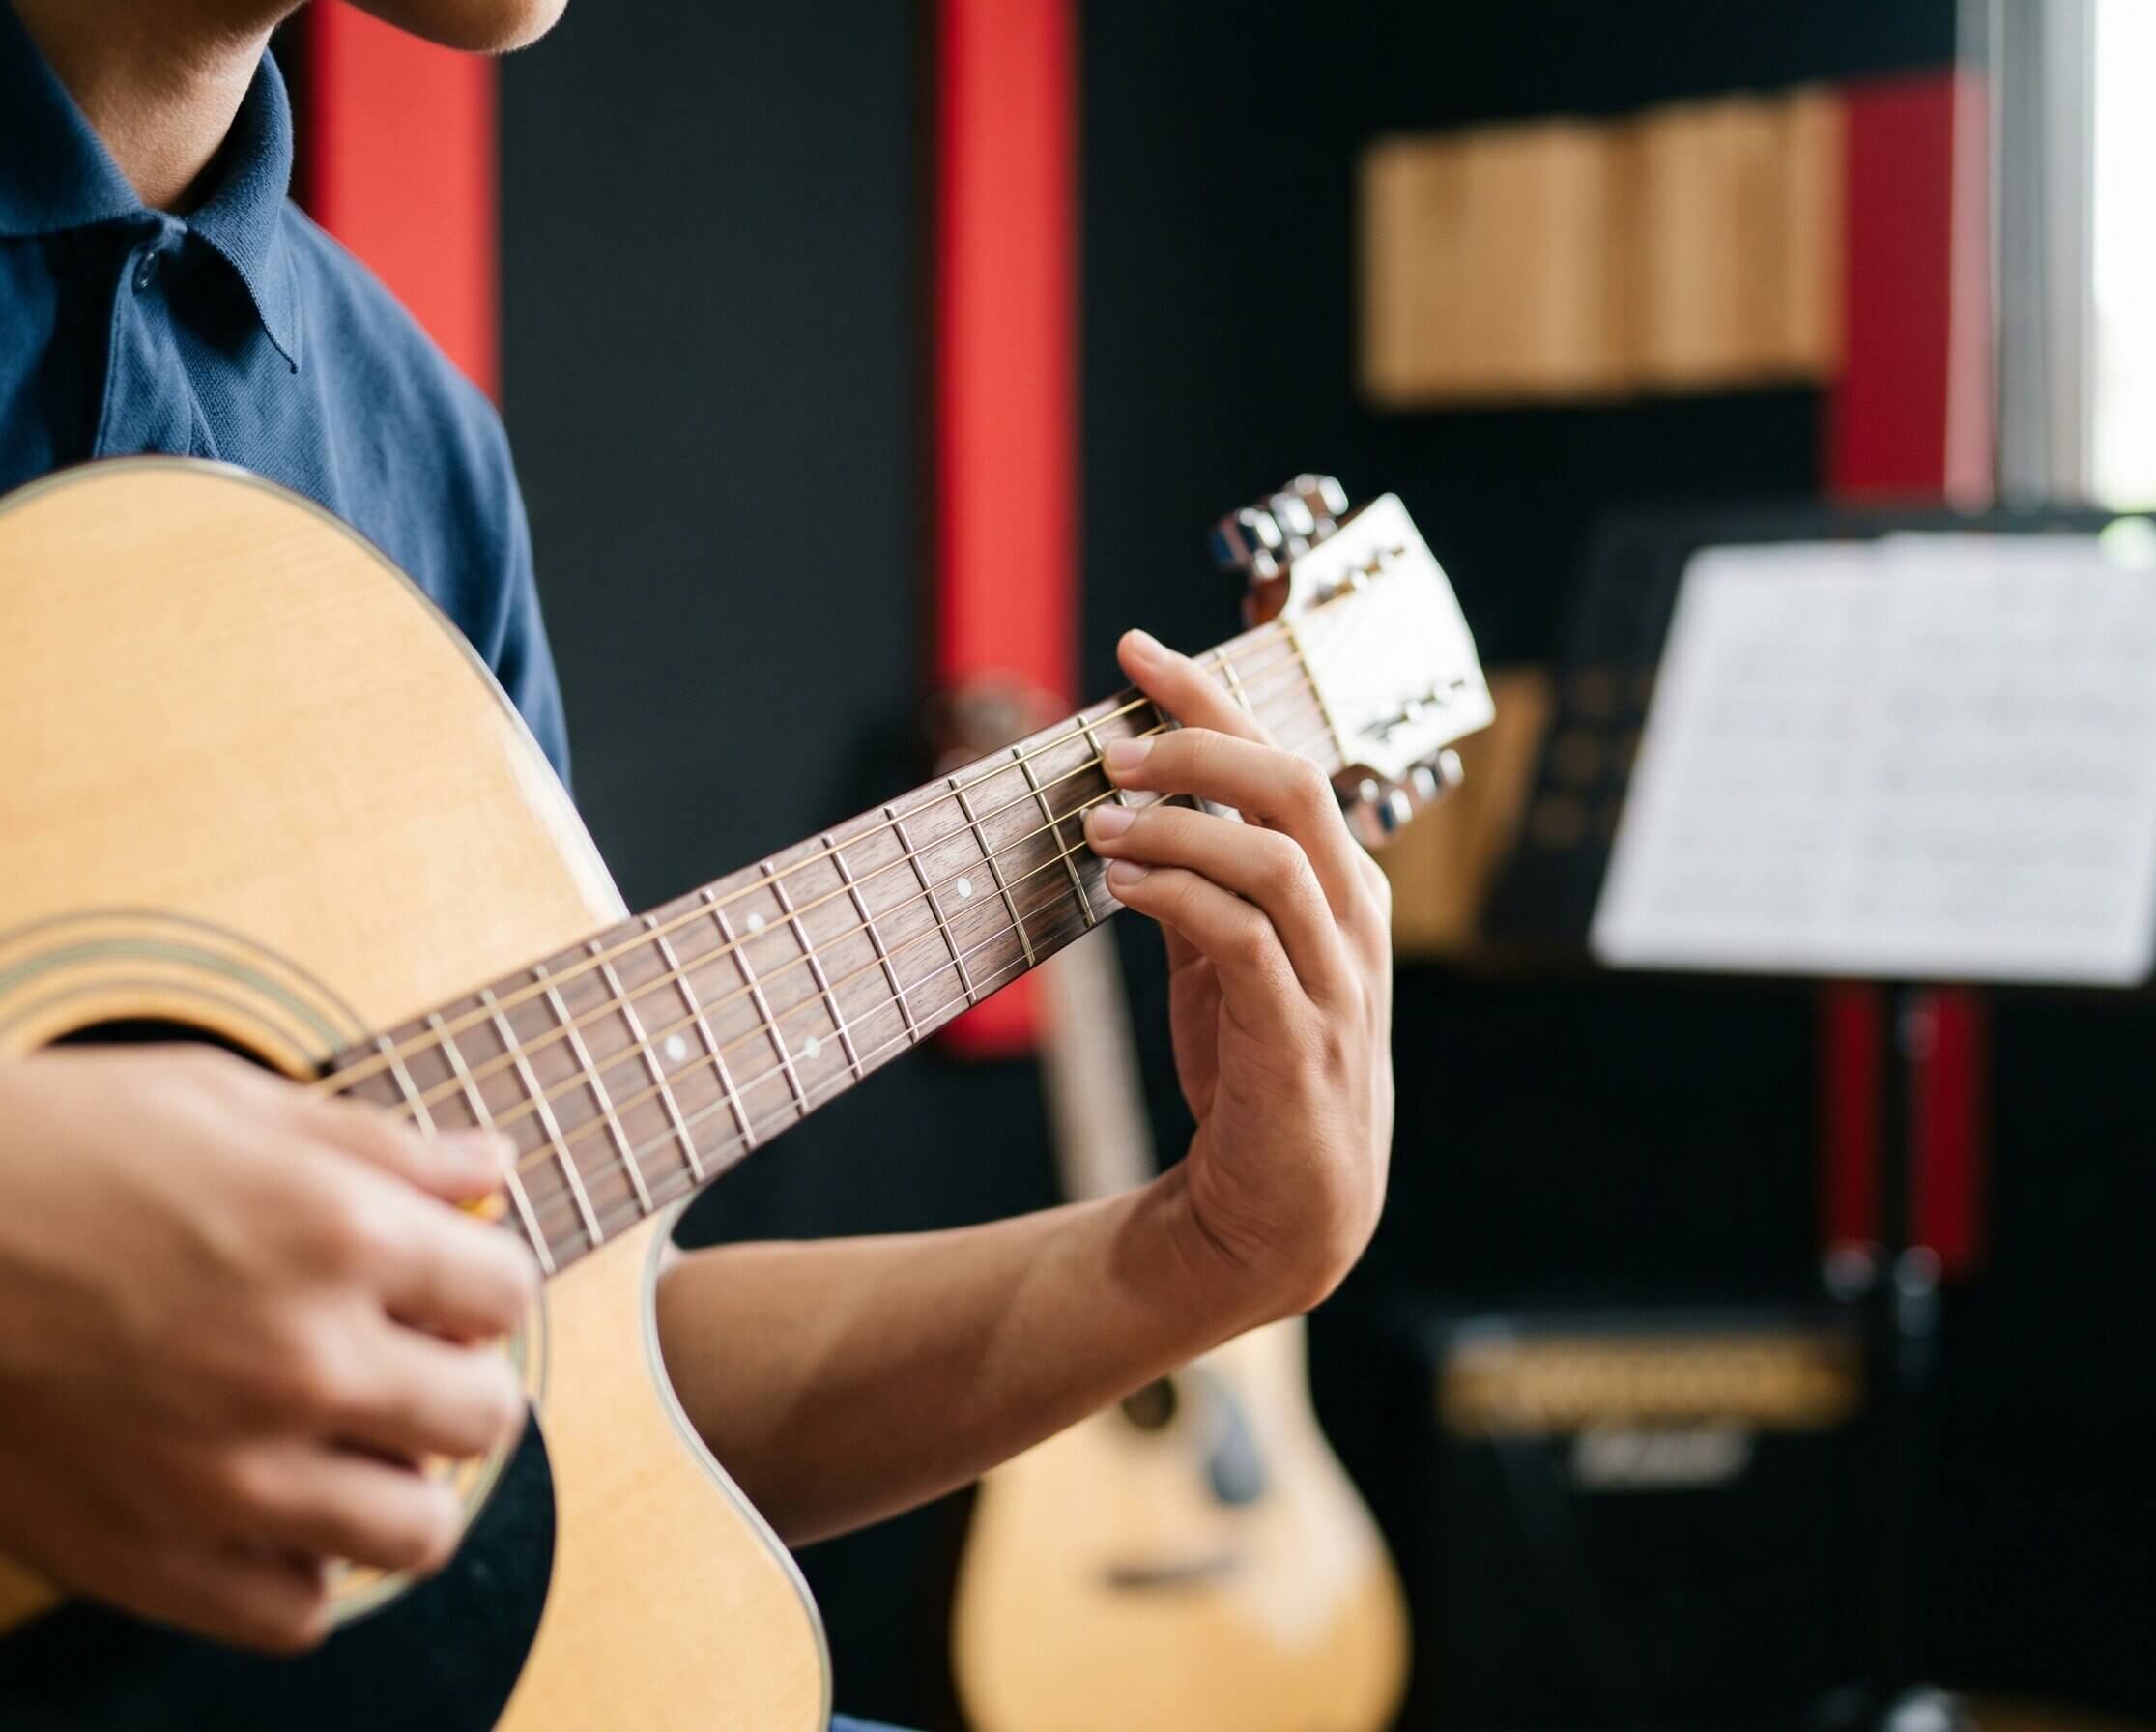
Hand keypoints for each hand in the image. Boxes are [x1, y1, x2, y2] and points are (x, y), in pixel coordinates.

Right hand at [0, 1048, 536, 1651]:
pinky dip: (305, 1567)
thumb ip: (382, 1146)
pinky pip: (296, 1612)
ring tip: (360, 1442)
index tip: (450, 1281)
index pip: (507, 1293)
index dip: (485, 1281)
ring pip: (417, 1532)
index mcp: (337, 1237)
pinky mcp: (150, 1556)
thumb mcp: (230, 1102)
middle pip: (485, 1416)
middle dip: (464, 1380)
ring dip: (406, 1484)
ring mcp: (228, 1475)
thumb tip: (491, 1169)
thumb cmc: (58, 1149)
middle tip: (414, 1360)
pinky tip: (277, 1506)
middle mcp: (301, 1362)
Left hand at [1085, 628, 1394, 1324]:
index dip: (1211, 697)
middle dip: (1202, 746)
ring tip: (1101, 826)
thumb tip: (1134, 808)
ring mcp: (1336, 980)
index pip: (1282, 762)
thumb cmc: (1257, 1073)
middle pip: (1295, 788)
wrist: (1285, 1211)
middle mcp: (1351, 920)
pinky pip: (1244, 940)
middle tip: (1117, 747)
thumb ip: (1199, 884)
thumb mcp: (1225, 962)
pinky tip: (1122, 887)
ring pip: (1272, 858)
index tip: (1136, 648)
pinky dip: (1179, 898)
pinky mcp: (1299, 1038)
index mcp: (1339, 886)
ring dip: (1178, 828)